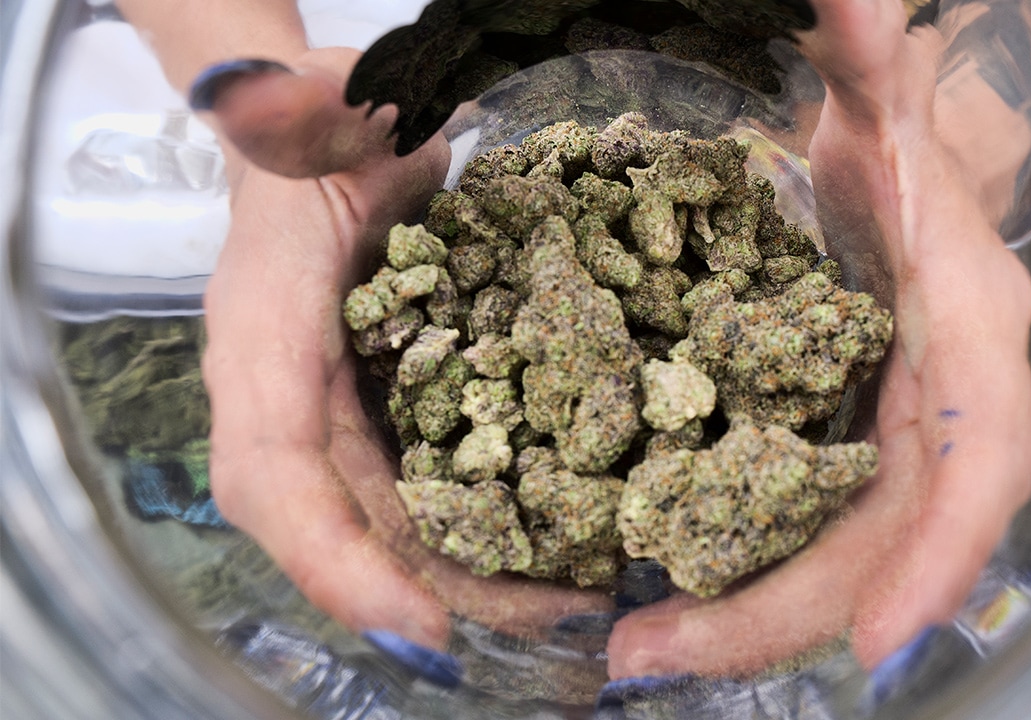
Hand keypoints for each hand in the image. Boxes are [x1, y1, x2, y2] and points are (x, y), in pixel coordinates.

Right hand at [197, 48, 611, 653]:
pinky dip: (490, 523)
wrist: (339, 136)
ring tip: (571, 602)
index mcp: (262, 335)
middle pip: (352, 522)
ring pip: (398, 518)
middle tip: (548, 623)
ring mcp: (344, 407)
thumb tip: (266, 100)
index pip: (275, 469)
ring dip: (478, 571)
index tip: (422, 622)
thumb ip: (292, 116)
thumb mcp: (311, 110)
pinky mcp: (393, 406)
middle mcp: (295, 394)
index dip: (335, 554)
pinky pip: (435, 483)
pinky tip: (559, 544)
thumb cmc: (318, 124)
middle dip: (445, 585)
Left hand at [606, 0, 1030, 677]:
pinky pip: (793, 532)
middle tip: (647, 660)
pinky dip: (734, 577)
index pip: (977, 456)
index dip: (940, 551)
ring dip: (741, 616)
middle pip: (884, 545)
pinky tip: (653, 603)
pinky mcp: (830, 447)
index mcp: (958, 321)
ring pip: (832, 557)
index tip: (879, 640)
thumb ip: (863, 56)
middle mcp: (931, 399)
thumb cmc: (881, 124)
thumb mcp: (868, 88)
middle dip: (779, 614)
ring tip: (632, 653)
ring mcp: (880, 434)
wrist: (880, 156)